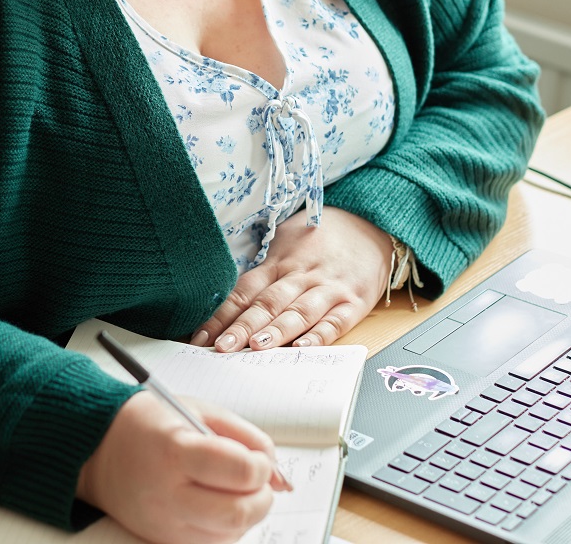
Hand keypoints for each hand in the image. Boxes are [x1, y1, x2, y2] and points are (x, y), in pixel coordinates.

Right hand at [77, 391, 282, 543]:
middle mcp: (167, 494)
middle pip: (238, 514)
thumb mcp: (198, 411)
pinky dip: (226, 527)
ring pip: (230, 534)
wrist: (100, 452)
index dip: (262, 466)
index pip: (240, 471)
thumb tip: (276, 470)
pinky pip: (213, 543)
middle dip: (262, 498)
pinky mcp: (165, 541)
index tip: (259, 459)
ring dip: (245, 513)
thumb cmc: (150, 426)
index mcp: (175, 451)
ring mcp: (165, 524)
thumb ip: (244, 435)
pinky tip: (215, 504)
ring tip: (230, 488)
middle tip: (258, 481)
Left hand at [193, 205, 391, 351]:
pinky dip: (318, 335)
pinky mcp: (353, 301)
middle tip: (221, 347)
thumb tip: (225, 302)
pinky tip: (303, 348)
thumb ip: (263, 273)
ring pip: (298, 312)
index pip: (244, 291)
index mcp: (279, 263)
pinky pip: (335, 321)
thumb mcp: (286, 244)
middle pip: (267, 303)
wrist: (370, 223)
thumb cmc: (320, 239)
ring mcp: (328, 289)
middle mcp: (301, 276)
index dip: (221, 315)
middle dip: (242, 327)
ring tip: (256, 347)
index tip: (200, 337)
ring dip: (276, 331)